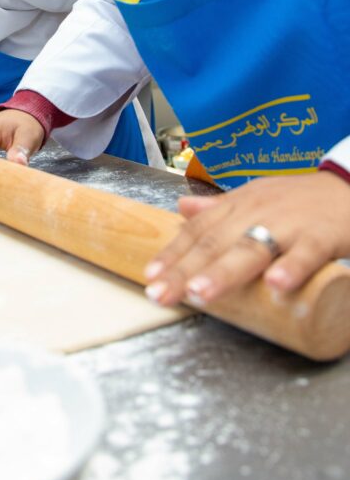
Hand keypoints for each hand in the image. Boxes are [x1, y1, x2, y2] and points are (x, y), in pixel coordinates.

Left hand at [144, 172, 349, 307]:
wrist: (349, 186)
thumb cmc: (300, 201)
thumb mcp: (256, 199)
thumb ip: (219, 209)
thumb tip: (180, 210)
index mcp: (239, 205)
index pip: (198, 230)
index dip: (173, 253)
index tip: (150, 275)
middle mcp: (257, 212)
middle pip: (216, 242)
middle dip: (185, 269)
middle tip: (162, 293)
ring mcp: (289, 224)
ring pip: (253, 247)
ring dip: (225, 271)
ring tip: (202, 292)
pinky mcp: (322, 235)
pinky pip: (306, 253)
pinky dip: (291, 267)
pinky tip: (276, 286)